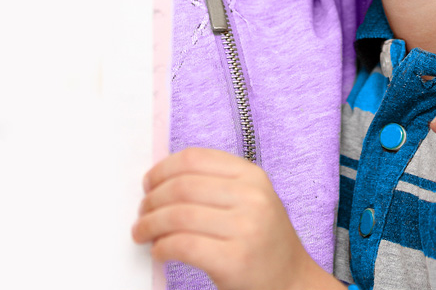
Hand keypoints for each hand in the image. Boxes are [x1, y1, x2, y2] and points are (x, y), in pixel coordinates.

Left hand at [133, 148, 341, 289]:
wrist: (294, 284)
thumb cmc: (265, 242)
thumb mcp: (251, 200)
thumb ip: (216, 185)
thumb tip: (161, 181)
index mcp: (252, 176)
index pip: (195, 159)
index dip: (163, 169)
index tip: (149, 183)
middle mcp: (252, 198)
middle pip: (182, 186)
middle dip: (152, 200)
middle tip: (142, 213)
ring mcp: (245, 229)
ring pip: (178, 215)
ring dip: (150, 224)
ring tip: (142, 233)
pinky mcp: (234, 261)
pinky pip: (183, 245)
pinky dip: (162, 248)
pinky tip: (159, 252)